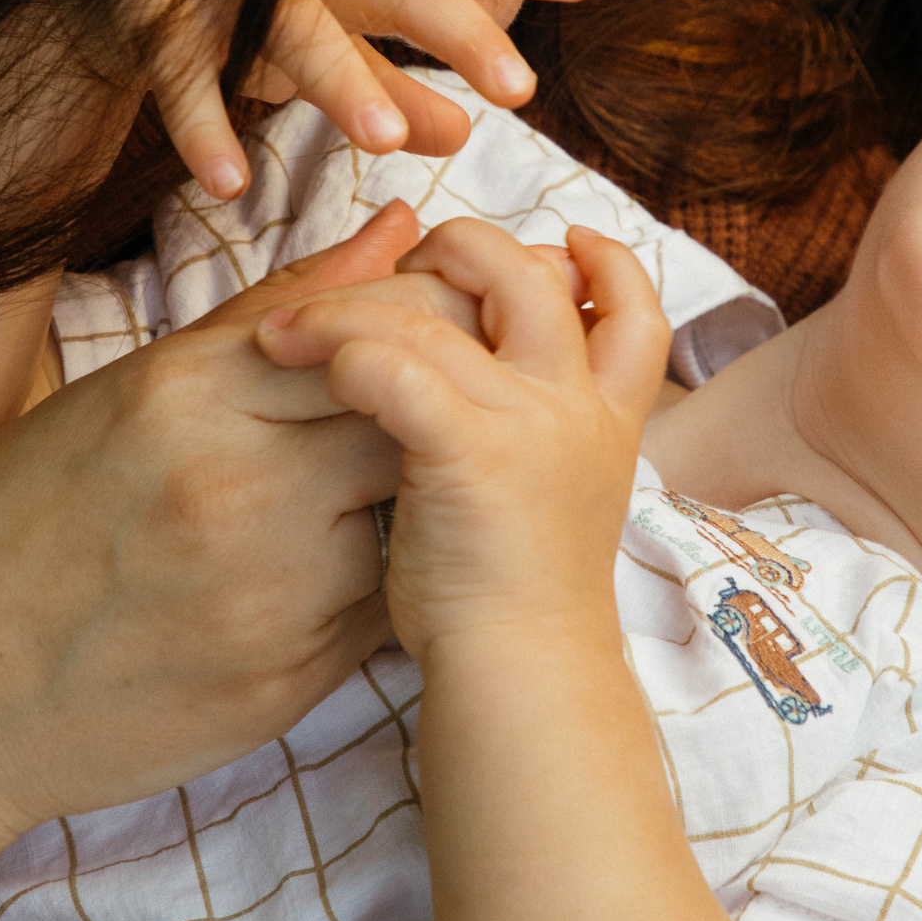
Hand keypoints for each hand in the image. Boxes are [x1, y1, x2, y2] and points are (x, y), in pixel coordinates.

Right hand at [0, 204, 427, 893]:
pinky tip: (331, 571)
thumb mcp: (123, 392)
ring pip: (414, 516)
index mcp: (185, 391)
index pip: (376, 327)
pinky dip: (380, 581)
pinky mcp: (285, 678)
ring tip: (356, 498)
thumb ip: (272, 311)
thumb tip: (399, 226)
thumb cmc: (7, 525)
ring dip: (409, 501)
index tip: (425, 333)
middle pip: (410, 416)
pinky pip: (386, 610)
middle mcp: (236, 483)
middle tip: (420, 415)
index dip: (423, 326)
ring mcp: (267, 589)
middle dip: (431, 409)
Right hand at [133, 0, 605, 198]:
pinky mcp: (154, 15)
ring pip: (293, 25)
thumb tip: (469, 133)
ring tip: (384, 142)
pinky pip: (181, 75)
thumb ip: (399, 88)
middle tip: (518, 88)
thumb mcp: (333, 46)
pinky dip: (205, 128)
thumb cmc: (246, 12)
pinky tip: (231, 185)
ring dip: (341, 80)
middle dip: (456, 30)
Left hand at [254, 218, 670, 660]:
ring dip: (348, 304)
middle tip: (405, 266)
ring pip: (437, 309)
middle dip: (463, 248)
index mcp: (609, 419)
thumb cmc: (515, 602)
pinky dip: (337, 348)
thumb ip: (528, 428)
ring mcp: (531, 422)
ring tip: (285, 326)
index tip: (565, 245)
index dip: (604, 264)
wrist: (525, 675)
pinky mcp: (471, 451)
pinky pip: (393, 365)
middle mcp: (578, 405)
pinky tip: (293, 358)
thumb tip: (473, 376)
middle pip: (532, 275)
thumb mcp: (546, 496)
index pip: (636, 310)